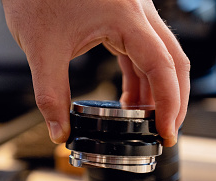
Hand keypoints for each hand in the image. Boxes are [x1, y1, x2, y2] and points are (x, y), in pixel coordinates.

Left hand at [2, 0, 189, 145]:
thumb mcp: (41, 49)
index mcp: (125, 17)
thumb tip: (60, 132)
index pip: (162, 67)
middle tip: (165, 133)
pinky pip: (142, 52)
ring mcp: (132, 14)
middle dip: (174, 101)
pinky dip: (141, 78)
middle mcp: (137, 12)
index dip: (170, 104)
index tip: (166, 132)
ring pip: (161, 57)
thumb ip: (51, 95)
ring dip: (158, 91)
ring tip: (144, 124)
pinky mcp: (122, 17)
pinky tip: (131, 100)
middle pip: (174, 62)